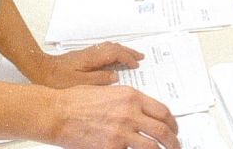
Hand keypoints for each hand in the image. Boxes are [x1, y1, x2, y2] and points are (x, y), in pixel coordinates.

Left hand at [32, 41, 143, 88]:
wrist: (40, 70)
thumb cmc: (57, 79)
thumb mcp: (79, 84)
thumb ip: (99, 79)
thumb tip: (115, 76)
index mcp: (93, 57)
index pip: (116, 53)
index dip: (128, 58)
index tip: (137, 64)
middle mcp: (91, 52)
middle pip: (115, 47)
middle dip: (128, 51)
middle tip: (140, 57)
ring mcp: (87, 53)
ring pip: (109, 47)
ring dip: (122, 50)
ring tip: (131, 56)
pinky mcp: (83, 56)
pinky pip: (104, 50)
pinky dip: (113, 52)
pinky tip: (113, 59)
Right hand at [49, 84, 179, 148]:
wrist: (57, 113)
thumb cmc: (76, 100)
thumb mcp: (108, 90)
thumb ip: (127, 100)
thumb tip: (140, 111)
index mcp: (131, 97)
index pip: (162, 112)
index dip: (172, 123)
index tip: (174, 129)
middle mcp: (130, 113)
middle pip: (162, 131)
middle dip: (173, 141)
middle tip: (175, 146)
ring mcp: (121, 132)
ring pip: (152, 146)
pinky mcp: (111, 147)